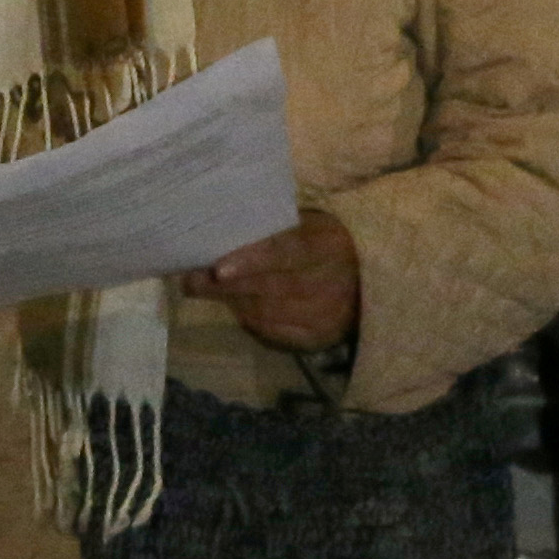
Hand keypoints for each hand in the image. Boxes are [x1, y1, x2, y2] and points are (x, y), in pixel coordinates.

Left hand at [186, 214, 361, 354]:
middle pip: (273, 286)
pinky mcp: (320, 338)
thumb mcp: (311, 223)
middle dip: (228, 284)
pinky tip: (235, 305)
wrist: (367, 281)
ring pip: (269, 311)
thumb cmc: (327, 241)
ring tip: (203, 288)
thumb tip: (223, 221)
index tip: (219, 268)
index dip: (253, 260)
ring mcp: (329, 315)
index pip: (289, 252)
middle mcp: (333, 282)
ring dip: (233, 301)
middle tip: (191, 278)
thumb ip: (277, 225)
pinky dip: (250, 320)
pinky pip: (275, 332)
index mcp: (330, 243)